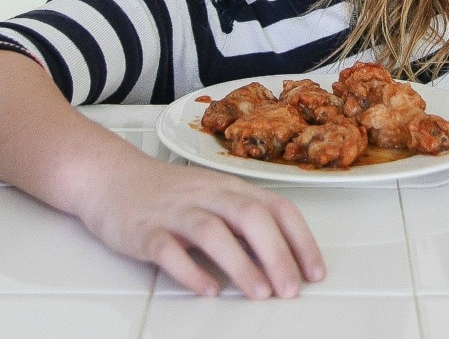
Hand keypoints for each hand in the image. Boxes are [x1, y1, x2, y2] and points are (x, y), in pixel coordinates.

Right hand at [79, 153, 325, 298]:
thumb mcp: (212, 196)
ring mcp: (174, 211)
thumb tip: (283, 257)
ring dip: (240, 263)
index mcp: (228, 187)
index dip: (299, 239)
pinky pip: (168, 250)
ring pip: (212, 231)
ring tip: (259, 293)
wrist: (110, 178)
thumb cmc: (168, 193)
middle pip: (248, 216)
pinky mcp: (144, 231)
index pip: (274, 206)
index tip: (315, 272)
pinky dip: (190, 270)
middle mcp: (205, 195)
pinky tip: (208, 290)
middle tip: (291, 289)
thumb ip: (243, 220)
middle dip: (276, 253)